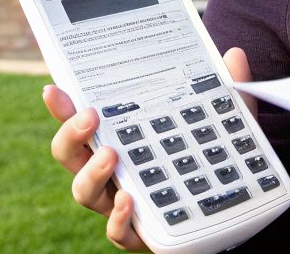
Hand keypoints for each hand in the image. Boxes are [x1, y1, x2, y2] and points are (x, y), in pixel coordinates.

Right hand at [43, 47, 255, 250]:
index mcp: (122, 139)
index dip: (62, 107)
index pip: (83, 121)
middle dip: (70, 134)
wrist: (232, 213)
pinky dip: (117, 219)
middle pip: (70, 155)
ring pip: (84, 193)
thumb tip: (235, 54)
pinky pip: (116, 233)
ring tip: (111, 155)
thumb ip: (225, 90)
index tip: (54, 89)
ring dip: (92, 173)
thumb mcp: (222, 122)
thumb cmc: (212, 160)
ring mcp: (120, 203)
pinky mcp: (138, 234)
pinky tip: (129, 200)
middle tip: (90, 116)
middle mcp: (112, 171)